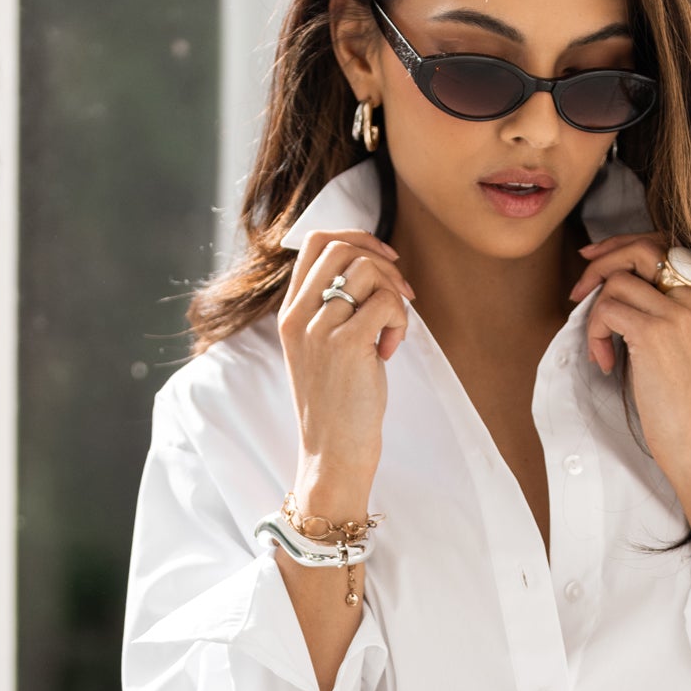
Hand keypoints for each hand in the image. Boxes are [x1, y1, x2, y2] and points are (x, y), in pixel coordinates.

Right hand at [277, 227, 413, 518]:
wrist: (332, 452)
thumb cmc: (337, 403)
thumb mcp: (323, 348)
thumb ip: (334, 309)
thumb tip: (376, 268)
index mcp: (290, 313)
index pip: (316, 242)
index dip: (357, 238)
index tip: (385, 259)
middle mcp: (299, 316)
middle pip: (342, 247)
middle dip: (382, 263)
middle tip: (400, 297)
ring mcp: (320, 329)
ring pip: (367, 270)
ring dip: (394, 295)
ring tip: (391, 332)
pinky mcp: (347, 345)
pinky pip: (387, 302)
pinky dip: (400, 321)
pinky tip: (390, 351)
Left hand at [567, 230, 690, 500]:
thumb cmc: (685, 409)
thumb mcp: (678, 351)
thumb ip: (656, 316)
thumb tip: (610, 293)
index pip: (663, 248)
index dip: (623, 246)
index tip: (595, 258)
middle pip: (641, 249)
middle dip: (602, 261)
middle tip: (578, 291)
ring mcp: (676, 315)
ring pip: (616, 282)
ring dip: (595, 315)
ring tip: (603, 352)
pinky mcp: (654, 334)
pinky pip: (606, 309)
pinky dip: (595, 333)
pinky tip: (606, 363)